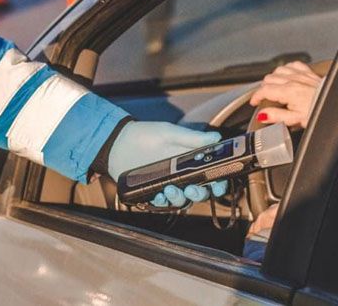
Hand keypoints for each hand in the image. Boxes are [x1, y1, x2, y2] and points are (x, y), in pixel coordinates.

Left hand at [108, 121, 227, 208]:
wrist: (118, 143)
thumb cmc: (146, 135)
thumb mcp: (170, 133)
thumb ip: (192, 138)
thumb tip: (216, 138)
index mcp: (190, 161)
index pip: (210, 176)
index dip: (218, 183)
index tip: (218, 187)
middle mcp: (181, 176)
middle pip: (199, 192)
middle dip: (199, 194)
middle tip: (191, 189)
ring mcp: (167, 185)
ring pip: (181, 201)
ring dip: (179, 199)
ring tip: (169, 190)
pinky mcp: (152, 193)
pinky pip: (162, 204)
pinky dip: (162, 203)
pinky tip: (158, 196)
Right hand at [250, 61, 321, 128]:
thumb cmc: (319, 113)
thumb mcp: (295, 120)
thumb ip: (277, 116)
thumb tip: (262, 115)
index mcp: (288, 91)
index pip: (264, 90)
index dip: (255, 96)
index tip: (254, 102)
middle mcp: (293, 80)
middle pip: (269, 78)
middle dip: (263, 88)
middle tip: (264, 97)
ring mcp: (302, 75)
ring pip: (279, 70)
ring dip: (273, 77)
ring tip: (273, 86)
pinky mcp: (310, 73)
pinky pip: (293, 65)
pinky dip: (287, 69)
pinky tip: (287, 74)